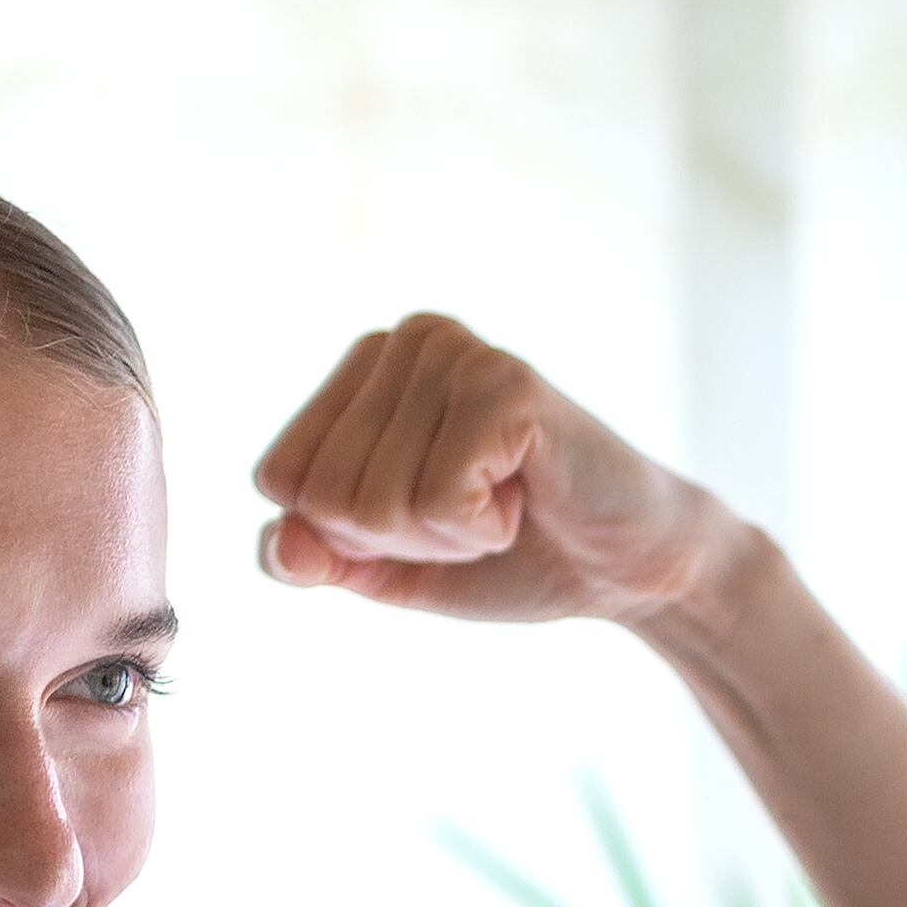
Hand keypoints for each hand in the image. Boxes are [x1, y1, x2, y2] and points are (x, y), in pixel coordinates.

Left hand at [251, 314, 736, 626]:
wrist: (628, 568)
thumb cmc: (509, 555)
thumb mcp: (386, 567)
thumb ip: (315, 557)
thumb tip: (281, 543)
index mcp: (364, 368)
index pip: (278, 478)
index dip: (348, 535)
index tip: (429, 514)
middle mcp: (403, 339)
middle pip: (324, 493)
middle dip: (398, 539)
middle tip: (475, 512)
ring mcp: (455, 352)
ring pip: (374, 503)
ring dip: (445, 537)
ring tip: (504, 502)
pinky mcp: (504, 384)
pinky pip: (436, 503)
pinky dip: (480, 531)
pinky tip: (527, 497)